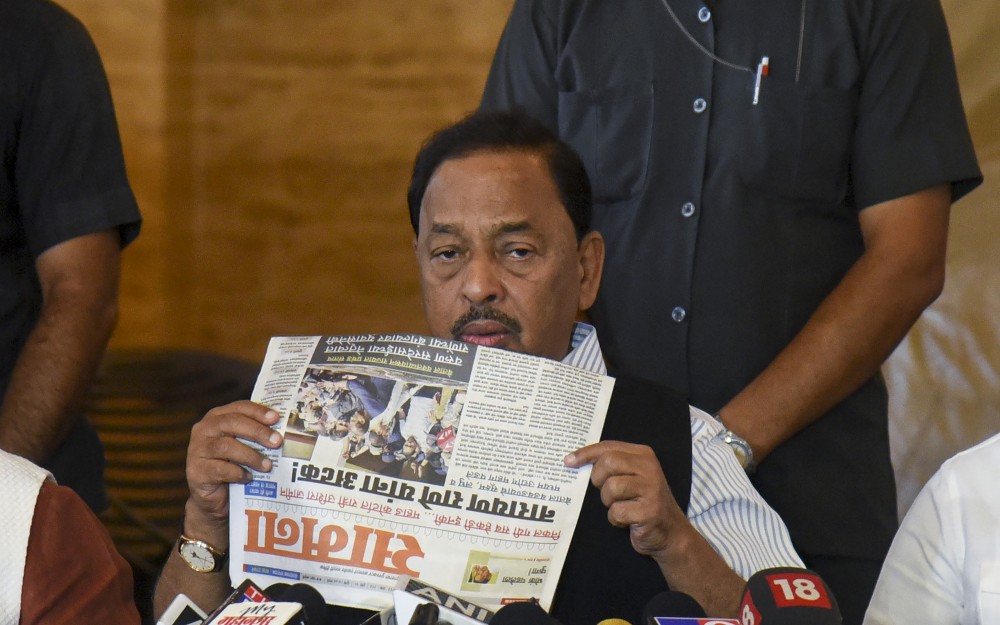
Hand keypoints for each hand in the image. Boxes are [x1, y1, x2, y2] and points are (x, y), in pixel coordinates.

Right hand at [185, 401, 282, 539]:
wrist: (215, 498)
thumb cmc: (233, 465)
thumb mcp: (245, 446)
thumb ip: (256, 435)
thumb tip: (285, 429)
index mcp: (217, 417)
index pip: (239, 408)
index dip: (258, 411)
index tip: (276, 418)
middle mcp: (204, 430)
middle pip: (232, 423)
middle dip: (258, 432)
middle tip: (277, 442)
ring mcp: (197, 450)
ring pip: (226, 447)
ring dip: (251, 455)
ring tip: (267, 465)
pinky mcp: (196, 472)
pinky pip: (220, 469)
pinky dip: (238, 473)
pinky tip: (250, 478)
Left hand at [565, 440, 686, 556]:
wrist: (670, 533)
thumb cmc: (642, 503)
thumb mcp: (631, 477)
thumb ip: (610, 466)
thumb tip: (573, 461)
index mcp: (643, 455)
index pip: (608, 447)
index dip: (586, 453)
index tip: (568, 461)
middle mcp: (649, 468)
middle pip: (608, 463)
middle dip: (599, 480)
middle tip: (606, 492)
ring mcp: (651, 489)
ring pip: (610, 488)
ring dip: (608, 502)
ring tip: (621, 506)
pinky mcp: (649, 511)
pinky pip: (617, 511)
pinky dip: (616, 519)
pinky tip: (628, 520)